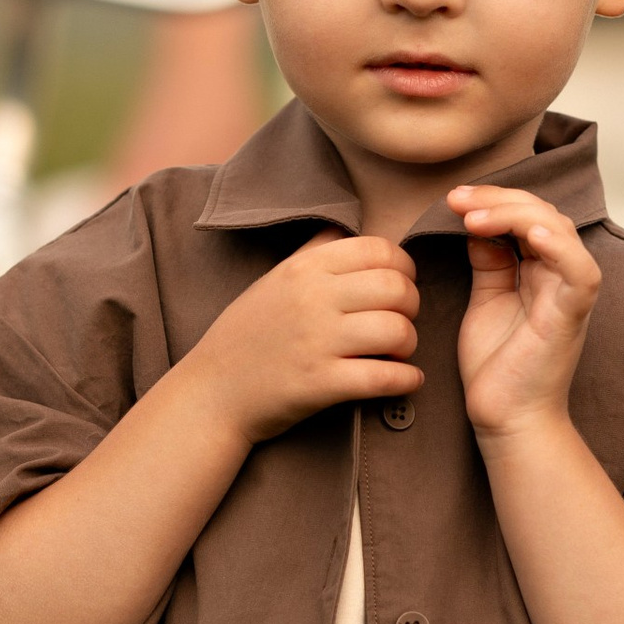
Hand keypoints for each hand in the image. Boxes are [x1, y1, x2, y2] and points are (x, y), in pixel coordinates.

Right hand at [182, 233, 419, 444]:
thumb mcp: (274, 280)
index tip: (399, 288)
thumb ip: (315, 253)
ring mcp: (317, 342)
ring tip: (397, 354)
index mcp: (304, 267)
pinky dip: (407, 380)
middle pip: (397, 288)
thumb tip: (352, 230)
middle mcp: (312, 298)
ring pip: (398, 331)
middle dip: (411, 307)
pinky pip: (385, 378)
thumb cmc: (247, 335)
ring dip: (409, 345)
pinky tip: (405, 381)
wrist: (212, 392)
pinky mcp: (320, 384)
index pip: (380, 250)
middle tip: (400, 322)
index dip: (403, 269)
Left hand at [450, 186, 600, 443]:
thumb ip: (489, 262)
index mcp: (540, 270)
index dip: (493, 200)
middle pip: (542, 213)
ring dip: (516, 215)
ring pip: (559, 231)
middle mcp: (559, 275)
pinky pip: (579, 272)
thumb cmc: (498, 367)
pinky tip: (529, 234)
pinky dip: (559, 248)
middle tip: (458, 199)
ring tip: (475, 217)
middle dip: (499, 199)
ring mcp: (569, 293)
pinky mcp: (572, 315)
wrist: (505, 417)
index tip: (454, 199)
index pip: (525, 215)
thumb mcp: (485, 300)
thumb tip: (477, 225)